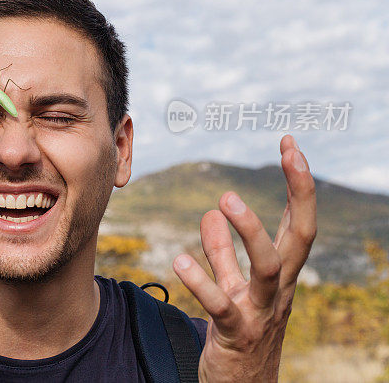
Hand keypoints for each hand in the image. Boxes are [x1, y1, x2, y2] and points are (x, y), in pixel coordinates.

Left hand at [172, 135, 315, 381]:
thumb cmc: (240, 332)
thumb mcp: (233, 288)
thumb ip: (223, 253)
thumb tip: (210, 213)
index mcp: (280, 275)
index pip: (298, 223)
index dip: (299, 185)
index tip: (290, 145)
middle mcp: (279, 290)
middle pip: (300, 238)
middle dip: (300, 193)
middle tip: (287, 155)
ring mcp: (261, 313)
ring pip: (269, 268)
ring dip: (250, 232)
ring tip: (224, 200)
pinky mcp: (235, 334)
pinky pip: (221, 305)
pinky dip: (201, 281)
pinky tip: (179, 261)